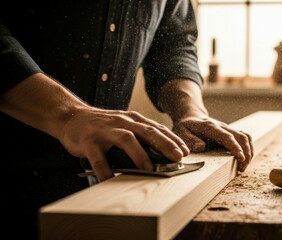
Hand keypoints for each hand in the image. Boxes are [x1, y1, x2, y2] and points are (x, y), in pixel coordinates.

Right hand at [59, 107, 189, 181]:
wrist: (71, 116)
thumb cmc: (104, 125)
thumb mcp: (125, 125)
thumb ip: (141, 135)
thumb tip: (164, 152)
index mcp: (133, 119)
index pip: (157, 128)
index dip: (172, 139)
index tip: (186, 150)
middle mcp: (122, 122)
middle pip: (147, 131)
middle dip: (164, 144)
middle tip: (178, 157)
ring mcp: (105, 131)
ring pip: (126, 139)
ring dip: (139, 153)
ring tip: (150, 167)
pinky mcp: (89, 141)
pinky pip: (98, 158)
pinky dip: (105, 169)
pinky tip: (111, 179)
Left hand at [172, 116, 253, 171]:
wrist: (191, 116)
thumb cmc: (186, 127)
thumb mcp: (181, 132)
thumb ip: (190, 140)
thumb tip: (201, 147)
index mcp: (210, 127)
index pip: (227, 136)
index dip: (235, 147)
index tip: (241, 158)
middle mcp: (222, 126)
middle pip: (241, 137)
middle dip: (246, 153)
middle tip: (242, 168)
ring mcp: (228, 129)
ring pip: (245, 137)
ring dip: (249, 151)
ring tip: (243, 167)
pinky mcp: (231, 132)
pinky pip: (244, 138)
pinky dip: (248, 148)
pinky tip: (245, 159)